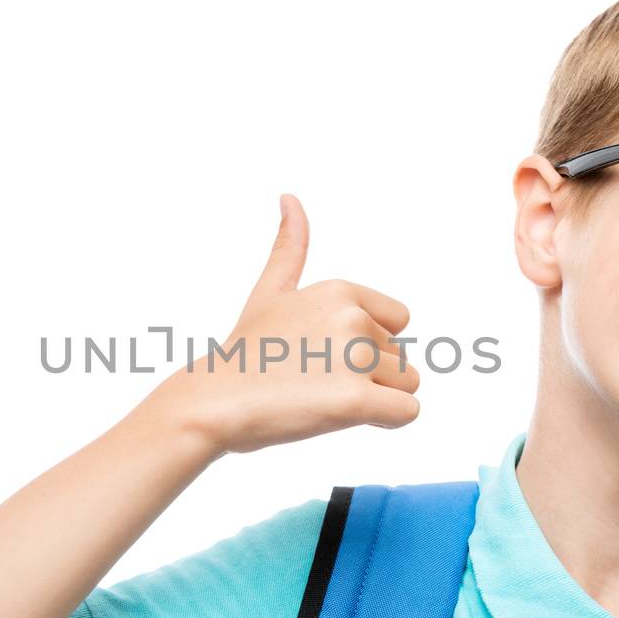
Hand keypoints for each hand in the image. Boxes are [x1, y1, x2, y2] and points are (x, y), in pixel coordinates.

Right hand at [159, 193, 419, 454]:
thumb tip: (289, 197)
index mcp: (341, 290)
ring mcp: (354, 356)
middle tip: (314, 381)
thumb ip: (290, 247)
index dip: (368, 346)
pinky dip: (385, 420)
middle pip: (401, 358)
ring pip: (406, 385)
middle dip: (368, 376)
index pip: (398, 322)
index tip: (324, 355)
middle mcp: (353, 316)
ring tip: (322, 397)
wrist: (212, 403)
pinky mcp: (355, 399)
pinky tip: (340, 415)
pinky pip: (406, 411)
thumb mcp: (269, 291)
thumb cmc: (243, 355)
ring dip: (375, 400)